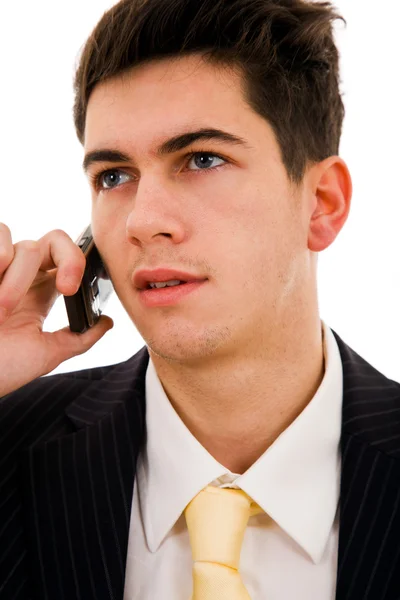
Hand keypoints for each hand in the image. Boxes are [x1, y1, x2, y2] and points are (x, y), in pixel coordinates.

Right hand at [0, 223, 113, 397]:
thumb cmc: (1, 368)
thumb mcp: (46, 354)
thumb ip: (79, 338)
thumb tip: (109, 321)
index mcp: (40, 293)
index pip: (68, 257)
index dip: (78, 262)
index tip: (72, 290)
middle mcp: (20, 275)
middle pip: (56, 239)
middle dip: (69, 261)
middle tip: (65, 289)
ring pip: (26, 245)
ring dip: (18, 279)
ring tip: (1, 310)